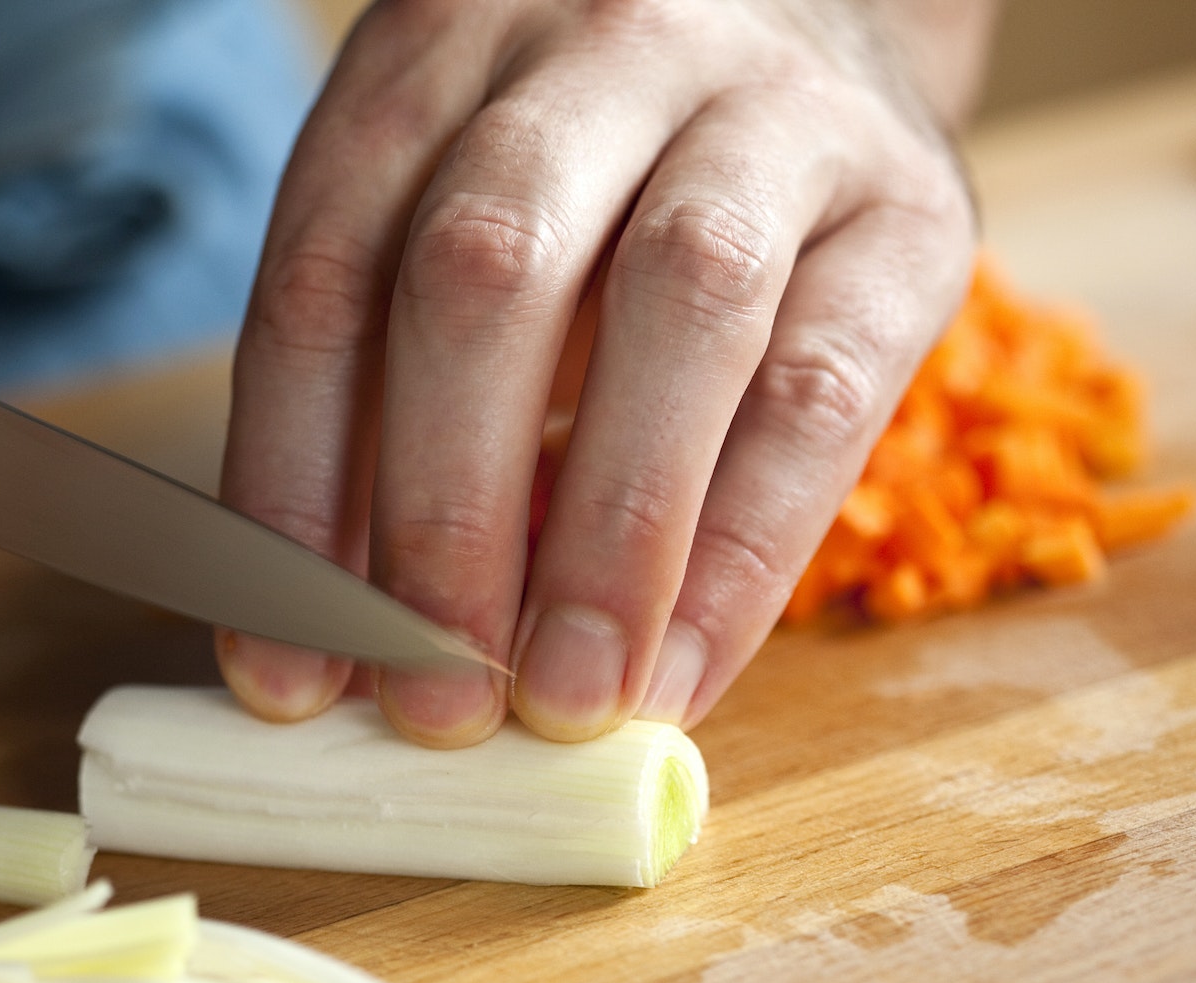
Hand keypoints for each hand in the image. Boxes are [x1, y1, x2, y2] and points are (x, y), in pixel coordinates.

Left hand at [218, 0, 986, 744]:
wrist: (832, 27)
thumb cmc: (605, 176)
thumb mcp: (473, 220)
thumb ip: (402, 382)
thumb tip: (348, 637)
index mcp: (443, 43)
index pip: (329, 274)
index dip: (289, 488)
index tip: (283, 667)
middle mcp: (606, 44)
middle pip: (488, 275)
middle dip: (443, 518)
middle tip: (431, 702)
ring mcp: (775, 106)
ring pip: (681, 306)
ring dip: (609, 539)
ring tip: (565, 701)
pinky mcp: (912, 203)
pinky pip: (823, 393)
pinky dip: (741, 556)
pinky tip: (680, 672)